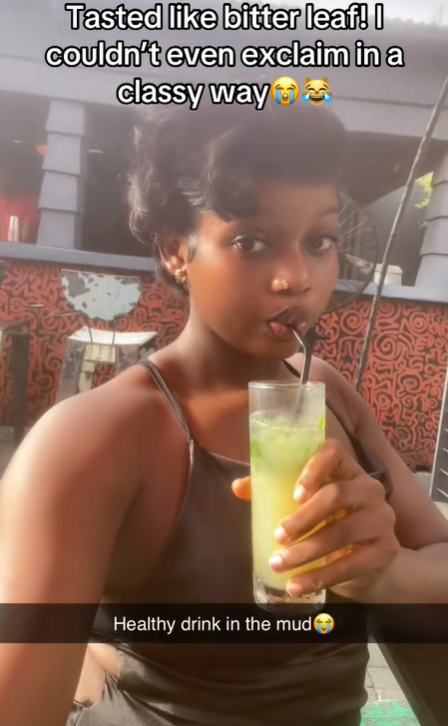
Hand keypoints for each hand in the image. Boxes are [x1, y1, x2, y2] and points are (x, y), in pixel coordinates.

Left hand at [232, 439, 399, 601]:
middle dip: (303, 518)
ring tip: (279, 563)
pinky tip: (297, 585)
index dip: (314, 468)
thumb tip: (237, 487)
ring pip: (342, 533)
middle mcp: (369, 489)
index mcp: (347, 469)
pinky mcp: (386, 550)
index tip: (294, 494)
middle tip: (278, 536)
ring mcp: (381, 520)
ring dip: (306, 551)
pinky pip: (351, 565)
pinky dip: (320, 577)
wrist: (368, 562)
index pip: (335, 452)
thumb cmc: (329, 522)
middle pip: (336, 495)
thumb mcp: (305, 504)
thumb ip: (273, 490)